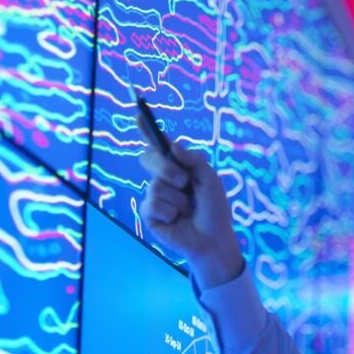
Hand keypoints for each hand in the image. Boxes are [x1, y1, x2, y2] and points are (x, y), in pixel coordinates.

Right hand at [135, 119, 243, 288]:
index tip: (138, 114)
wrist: (214, 239)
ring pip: (156, 186)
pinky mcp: (149, 214)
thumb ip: (194, 160)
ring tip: (189, 210)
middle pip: (149, 158)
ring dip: (178, 199)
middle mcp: (162, 178)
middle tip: (184, 182)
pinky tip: (177, 220)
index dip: (147, 129)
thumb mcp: (210, 180)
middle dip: (165, 168)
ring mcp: (154, 196)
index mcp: (177, 166)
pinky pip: (153, 205)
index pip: (158, 144)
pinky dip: (171, 212)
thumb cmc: (214, 209)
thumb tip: (172, 146)